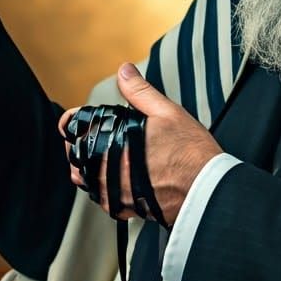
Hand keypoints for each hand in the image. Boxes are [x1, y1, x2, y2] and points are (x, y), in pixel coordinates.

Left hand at [60, 63, 221, 225]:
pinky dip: (105, 188)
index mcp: (116, 145)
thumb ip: (140, 91)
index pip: (78, 132)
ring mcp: (118, 193)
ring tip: (99, 156)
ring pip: (88, 181)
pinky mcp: (128, 208)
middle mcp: (111, 173)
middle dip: (79, 145)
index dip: (72, 122)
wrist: (208, 188)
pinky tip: (116, 178)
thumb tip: (124, 72)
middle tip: (88, 136)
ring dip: (89, 168)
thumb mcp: (167, 112)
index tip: (73, 121)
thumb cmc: (191, 154)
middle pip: (77, 159)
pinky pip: (105, 199)